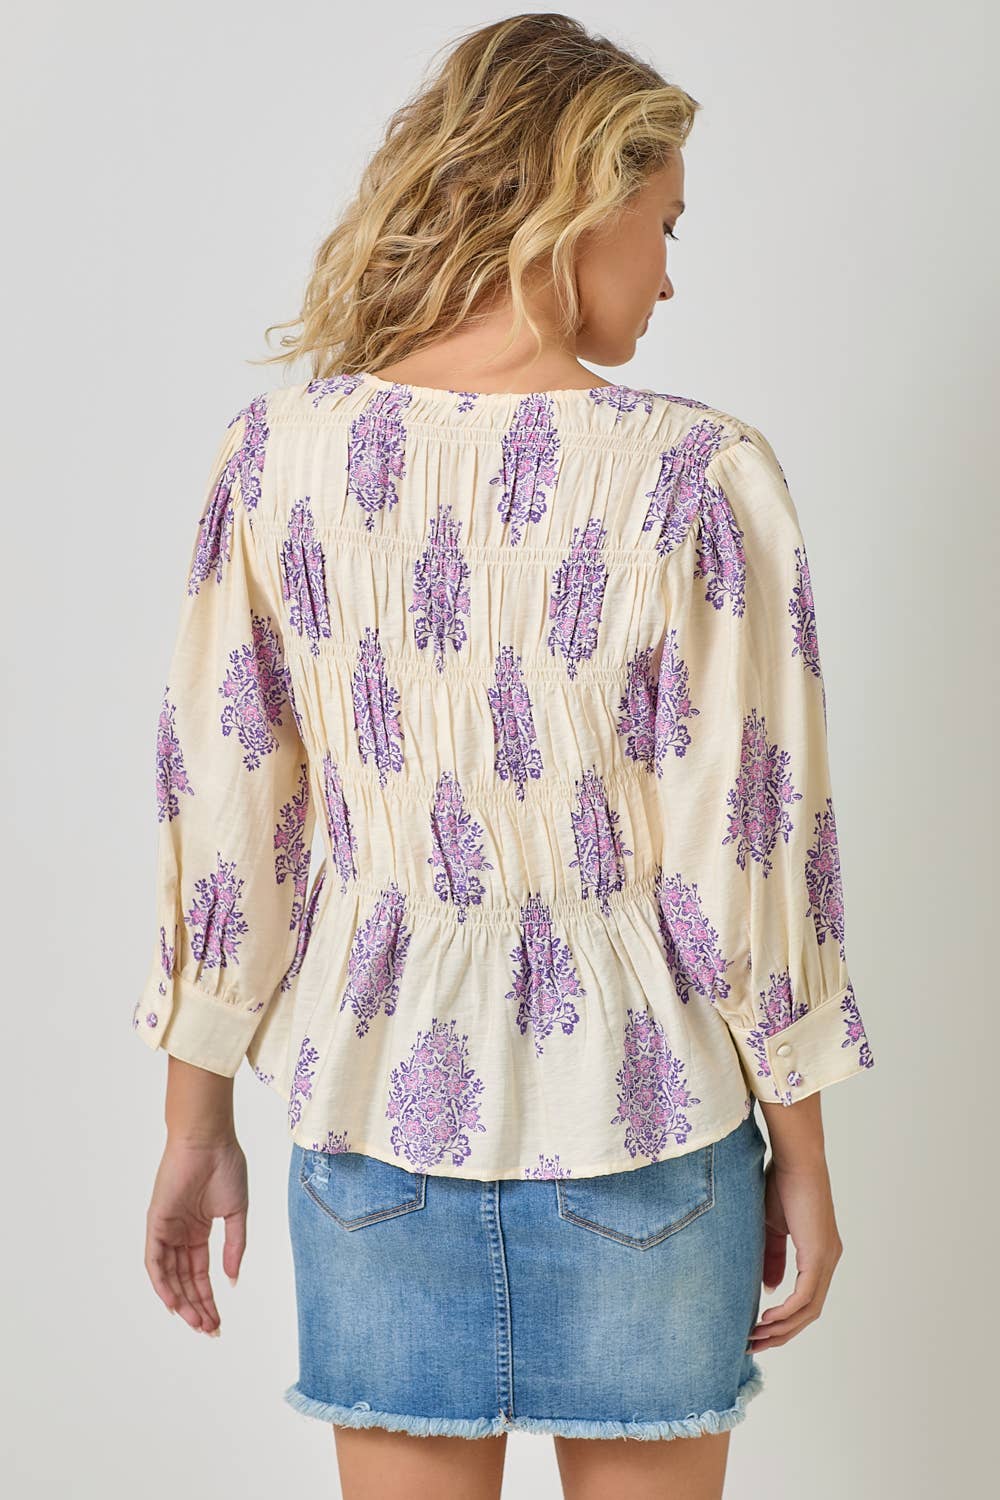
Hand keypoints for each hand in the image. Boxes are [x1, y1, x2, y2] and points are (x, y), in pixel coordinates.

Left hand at [144, 1134, 248, 1334]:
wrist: (210, 1140)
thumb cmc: (226, 1167)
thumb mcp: (237, 1212)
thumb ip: (235, 1246)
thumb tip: (232, 1280)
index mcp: (199, 1231)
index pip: (200, 1274)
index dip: (208, 1299)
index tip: (218, 1322)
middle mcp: (180, 1234)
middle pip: (185, 1280)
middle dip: (196, 1307)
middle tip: (209, 1330)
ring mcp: (167, 1229)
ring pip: (169, 1276)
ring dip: (181, 1301)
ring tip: (197, 1322)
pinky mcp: (156, 1222)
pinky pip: (154, 1261)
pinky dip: (161, 1283)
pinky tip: (174, 1303)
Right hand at [746, 1154, 842, 1353]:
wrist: (794, 1159)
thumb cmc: (781, 1184)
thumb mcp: (771, 1228)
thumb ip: (772, 1259)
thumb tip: (769, 1291)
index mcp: (819, 1254)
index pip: (806, 1299)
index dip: (784, 1320)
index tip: (759, 1330)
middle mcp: (829, 1260)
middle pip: (809, 1312)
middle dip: (782, 1333)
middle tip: (755, 1345)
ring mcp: (827, 1259)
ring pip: (809, 1309)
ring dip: (782, 1328)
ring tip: (756, 1337)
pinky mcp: (819, 1255)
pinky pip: (805, 1296)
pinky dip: (786, 1312)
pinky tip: (768, 1319)